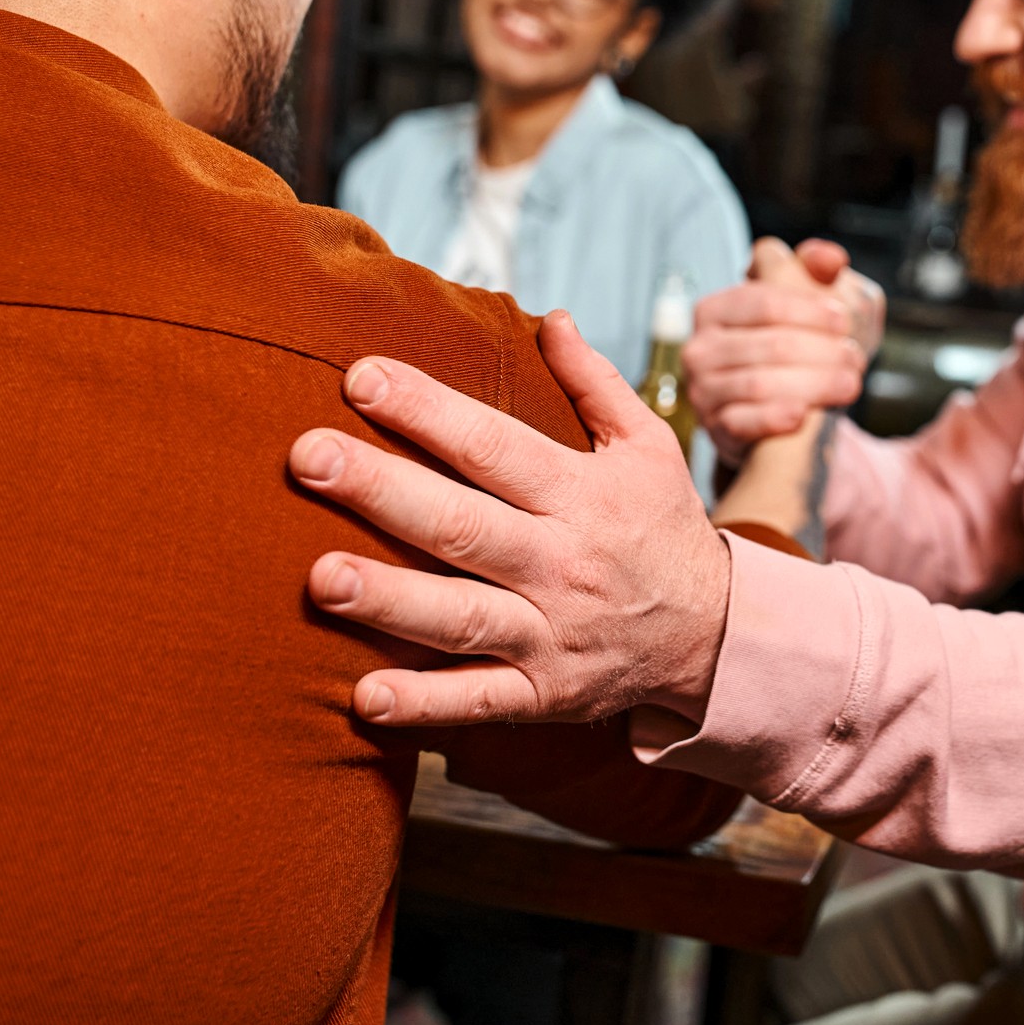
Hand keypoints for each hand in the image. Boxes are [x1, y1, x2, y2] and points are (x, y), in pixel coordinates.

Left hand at [287, 311, 731, 725]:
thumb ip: (595, 382)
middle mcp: (561, 562)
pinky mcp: (542, 692)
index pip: (493, 445)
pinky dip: (424, 705)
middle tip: (307, 456)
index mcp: (580, 494)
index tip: (360, 377)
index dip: (426, 410)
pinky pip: (479, 701)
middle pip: (461, 524)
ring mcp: (550, 632)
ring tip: (319, 578)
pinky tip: (363, 696)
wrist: (716, 633)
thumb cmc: (664, 527)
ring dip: (389, 599)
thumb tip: (548, 319)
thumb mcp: (648, 445)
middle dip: (382, 490)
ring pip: (460, 616)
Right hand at [686, 238, 885, 461]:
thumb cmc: (792, 345)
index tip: (845, 321)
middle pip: (770, 345)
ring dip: (813, 384)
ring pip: (759, 384)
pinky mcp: (714, 427)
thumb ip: (816, 270)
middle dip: (821, 351)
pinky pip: (742, 422)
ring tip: (849, 385)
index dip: (810, 310)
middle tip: (856, 359)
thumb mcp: (805, 301)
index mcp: (716, 308)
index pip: (765, 301)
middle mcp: (701, 348)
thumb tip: (832, 258)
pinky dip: (773, 418)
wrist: (778, 408)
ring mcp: (703, 389)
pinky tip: (801, 415)